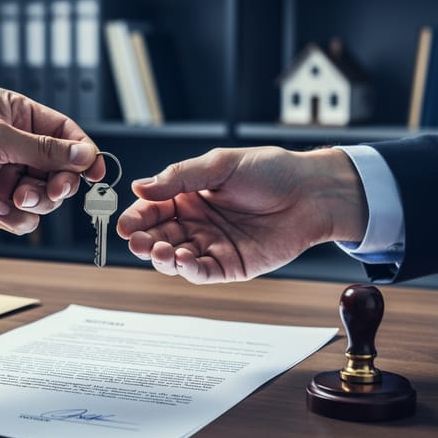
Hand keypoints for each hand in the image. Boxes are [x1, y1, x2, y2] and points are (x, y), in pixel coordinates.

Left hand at [0, 88, 104, 233]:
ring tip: (13, 198)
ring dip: (36, 202)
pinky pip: (24, 218)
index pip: (64, 133)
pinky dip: (17, 219)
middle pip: (61, 170)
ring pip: (45, 197)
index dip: (83, 152)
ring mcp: (4, 178)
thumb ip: (44, 150)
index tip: (96, 171)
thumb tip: (84, 155)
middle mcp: (14, 147)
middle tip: (51, 189)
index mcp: (16, 116)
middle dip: (59, 183)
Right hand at [116, 147, 367, 283]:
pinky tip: (180, 260)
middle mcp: (197, 222)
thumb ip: (180, 177)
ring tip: (160, 250)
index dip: (137, 217)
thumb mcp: (220, 165)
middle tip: (137, 241)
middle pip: (159, 236)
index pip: (153, 208)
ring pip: (175, 258)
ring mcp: (212, 245)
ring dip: (161, 257)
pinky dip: (187, 270)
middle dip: (144, 240)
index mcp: (189, 195)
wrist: (311, 193)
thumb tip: (140, 187)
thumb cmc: (271, 171)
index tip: (126, 224)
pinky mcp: (231, 265)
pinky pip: (202, 272)